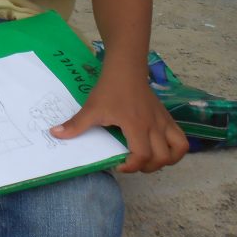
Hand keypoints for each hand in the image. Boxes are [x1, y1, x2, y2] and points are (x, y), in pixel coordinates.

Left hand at [51, 72, 188, 172]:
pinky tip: (161, 150)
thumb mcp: (92, 108)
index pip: (142, 156)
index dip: (132, 167)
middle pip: (161, 158)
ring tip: (149, 160)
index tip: (118, 165)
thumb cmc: (109, 89)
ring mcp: (163, 122)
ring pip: (178, 149)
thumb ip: (76, 124)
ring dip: (166, 161)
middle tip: (132, 163)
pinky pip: (180, 139)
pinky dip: (175, 149)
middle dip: (147, 168)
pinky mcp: (167, 117)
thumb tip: (55, 134)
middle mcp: (154, 126)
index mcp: (136, 126)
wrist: (125, 69)